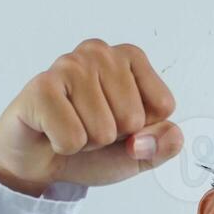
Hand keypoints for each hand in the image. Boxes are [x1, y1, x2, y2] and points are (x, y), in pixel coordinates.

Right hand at [0, 38, 183, 195]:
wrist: (41, 161)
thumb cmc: (89, 146)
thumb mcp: (139, 151)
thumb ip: (164, 145)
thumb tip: (172, 136)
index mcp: (130, 57)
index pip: (163, 105)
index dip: (142, 129)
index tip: (116, 123)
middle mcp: (99, 52)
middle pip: (132, 118)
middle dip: (112, 137)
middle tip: (87, 127)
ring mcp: (69, 65)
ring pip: (103, 130)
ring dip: (87, 142)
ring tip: (69, 127)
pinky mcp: (41, 87)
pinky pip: (73, 137)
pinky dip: (64, 146)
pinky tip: (51, 131)